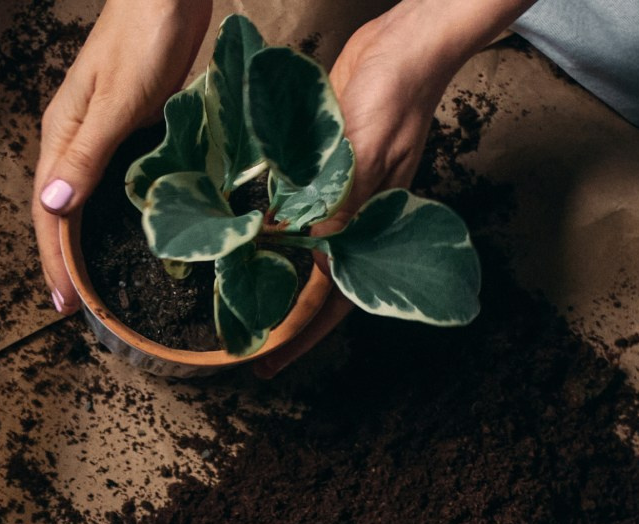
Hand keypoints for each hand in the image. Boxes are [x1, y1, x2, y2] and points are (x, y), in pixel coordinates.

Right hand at [33, 0, 212, 314]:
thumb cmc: (144, 34)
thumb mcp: (117, 99)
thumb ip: (87, 153)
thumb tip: (55, 206)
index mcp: (62, 133)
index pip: (47, 211)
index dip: (53, 259)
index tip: (63, 303)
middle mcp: (74, 137)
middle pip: (60, 211)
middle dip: (64, 260)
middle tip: (78, 307)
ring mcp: (100, 133)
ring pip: (85, 199)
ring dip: (86, 241)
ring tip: (96, 282)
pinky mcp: (128, 126)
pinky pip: (111, 182)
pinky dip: (111, 213)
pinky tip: (126, 232)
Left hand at [250, 0, 532, 377]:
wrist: (404, 45)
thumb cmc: (392, 96)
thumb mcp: (359, 156)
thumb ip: (329, 205)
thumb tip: (294, 251)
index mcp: (366, 223)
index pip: (332, 298)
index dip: (300, 336)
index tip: (267, 364)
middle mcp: (351, 217)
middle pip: (314, 283)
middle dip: (281, 317)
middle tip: (243, 345)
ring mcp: (337, 192)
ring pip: (301, 250)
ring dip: (272, 275)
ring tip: (235, 301)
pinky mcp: (322, 164)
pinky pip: (293, 210)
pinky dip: (270, 228)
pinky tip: (244, 237)